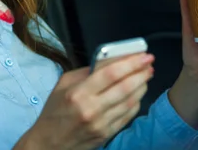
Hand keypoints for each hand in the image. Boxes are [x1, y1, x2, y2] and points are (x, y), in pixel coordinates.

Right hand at [15, 53, 153, 149]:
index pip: (111, 74)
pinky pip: (127, 116)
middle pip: (124, 87)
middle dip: (141, 73)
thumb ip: (86, 72)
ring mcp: (101, 124)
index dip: (131, 63)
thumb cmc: (54, 111)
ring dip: (141, 87)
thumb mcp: (63, 85)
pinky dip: (136, 103)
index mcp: (78, 92)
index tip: (143, 56)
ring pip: (130, 102)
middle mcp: (91, 108)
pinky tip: (138, 94)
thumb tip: (109, 62)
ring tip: (146, 76)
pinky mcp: (106, 135)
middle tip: (149, 64)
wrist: (48, 144)